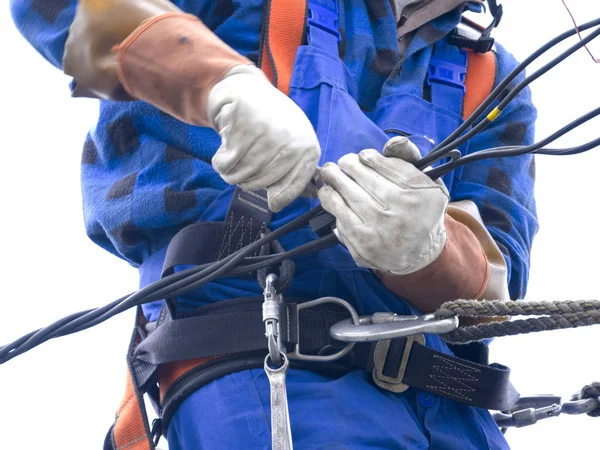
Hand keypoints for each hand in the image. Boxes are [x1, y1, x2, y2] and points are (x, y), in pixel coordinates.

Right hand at [207, 65, 320, 211]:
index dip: (277, 197)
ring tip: (239, 151)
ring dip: (232, 170)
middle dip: (249, 179)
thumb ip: (292, 175)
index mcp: (307, 149)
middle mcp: (291, 140)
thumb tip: (277, 204)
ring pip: (240, 176)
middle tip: (249, 159)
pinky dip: (220, 160)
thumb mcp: (291, 147)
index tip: (272, 196)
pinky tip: (228, 145)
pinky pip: (224, 164)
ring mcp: (267, 131)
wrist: (249, 90)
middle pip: (261, 185)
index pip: (290, 190)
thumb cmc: (272, 125)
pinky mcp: (242, 124)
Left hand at [318, 137, 448, 274]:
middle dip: (345, 167)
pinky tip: (329, 196)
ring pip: (347, 199)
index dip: (366, 157)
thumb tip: (392, 143)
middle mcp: (401, 214)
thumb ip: (409, 157)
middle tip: (339, 163)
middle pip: (362, 181)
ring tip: (329, 174)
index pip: (383, 165)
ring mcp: (381, 233)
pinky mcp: (364, 248)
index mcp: (420, 194)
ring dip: (333, 183)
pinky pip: (341, 220)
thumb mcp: (426, 181)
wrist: (420, 252)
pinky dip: (332, 205)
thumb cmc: (419, 209)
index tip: (361, 157)